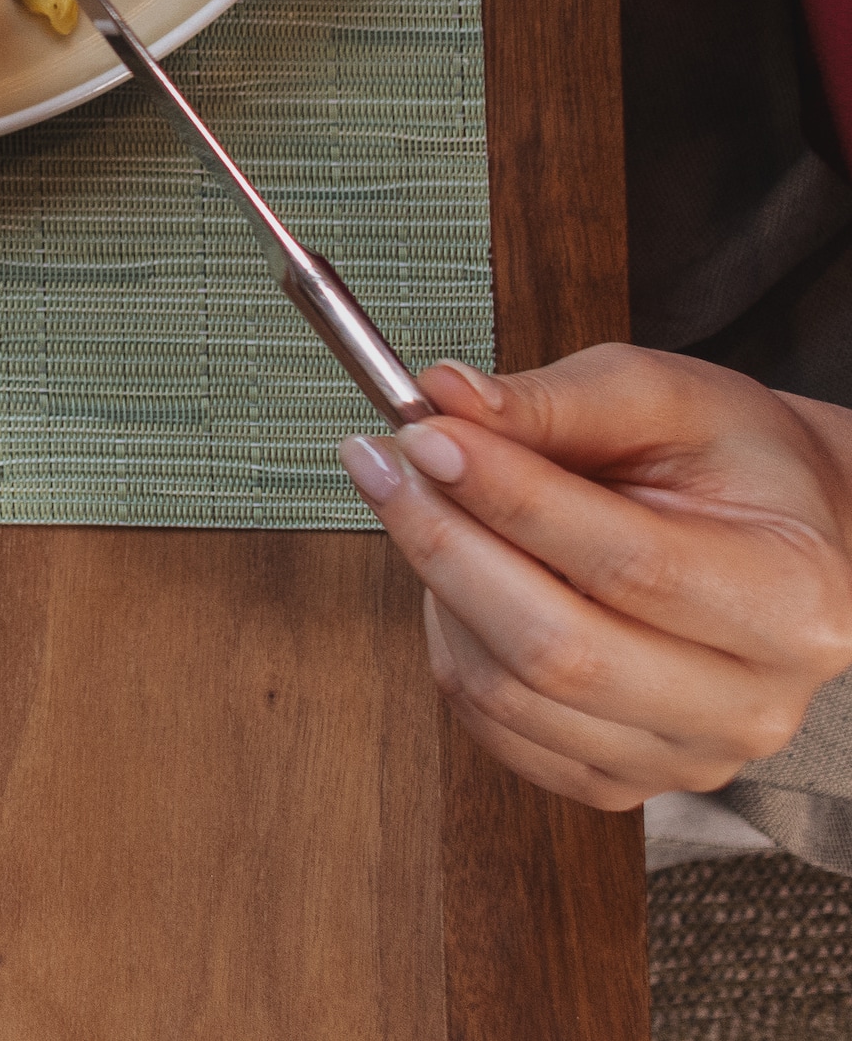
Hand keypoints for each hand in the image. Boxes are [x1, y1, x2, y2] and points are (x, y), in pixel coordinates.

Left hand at [341, 344, 851, 806]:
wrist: (787, 540)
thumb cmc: (736, 469)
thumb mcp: (671, 400)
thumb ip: (559, 400)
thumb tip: (446, 396)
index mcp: (790, 600)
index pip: (629, 563)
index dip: (510, 497)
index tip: (427, 435)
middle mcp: (751, 702)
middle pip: (559, 650)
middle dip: (445, 545)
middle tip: (386, 465)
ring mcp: (688, 755)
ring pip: (509, 694)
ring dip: (439, 592)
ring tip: (433, 512)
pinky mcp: (624, 779)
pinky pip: (496, 728)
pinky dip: (454, 648)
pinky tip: (467, 583)